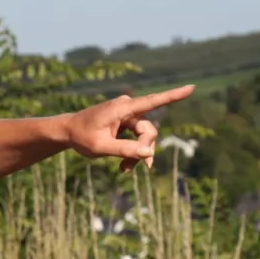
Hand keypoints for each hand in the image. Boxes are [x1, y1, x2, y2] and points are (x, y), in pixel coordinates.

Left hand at [64, 85, 194, 171]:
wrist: (67, 131)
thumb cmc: (81, 137)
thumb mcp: (101, 147)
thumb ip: (125, 150)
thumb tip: (149, 152)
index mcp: (122, 108)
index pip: (153, 101)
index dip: (173, 96)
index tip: (192, 88)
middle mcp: (127, 108)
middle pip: (149, 130)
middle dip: (143, 149)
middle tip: (129, 169)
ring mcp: (127, 115)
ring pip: (144, 137)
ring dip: (137, 154)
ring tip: (124, 171)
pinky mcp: (125, 122)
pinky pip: (137, 138)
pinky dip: (133, 151)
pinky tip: (123, 166)